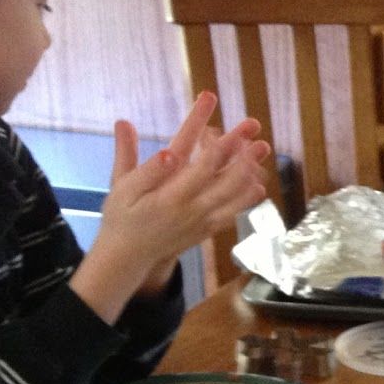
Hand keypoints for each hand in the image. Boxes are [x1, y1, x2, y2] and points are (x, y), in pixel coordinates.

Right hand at [73, 94, 270, 320]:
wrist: (129, 256)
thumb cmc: (122, 217)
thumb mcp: (122, 190)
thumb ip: (146, 170)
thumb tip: (167, 153)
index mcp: (172, 198)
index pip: (202, 167)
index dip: (215, 145)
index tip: (219, 127)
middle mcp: (193, 212)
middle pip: (228, 182)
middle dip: (243, 157)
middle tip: (255, 137)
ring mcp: (204, 223)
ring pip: (236, 199)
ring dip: (251, 174)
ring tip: (261, 153)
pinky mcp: (208, 230)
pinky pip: (233, 213)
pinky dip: (247, 198)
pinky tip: (257, 184)